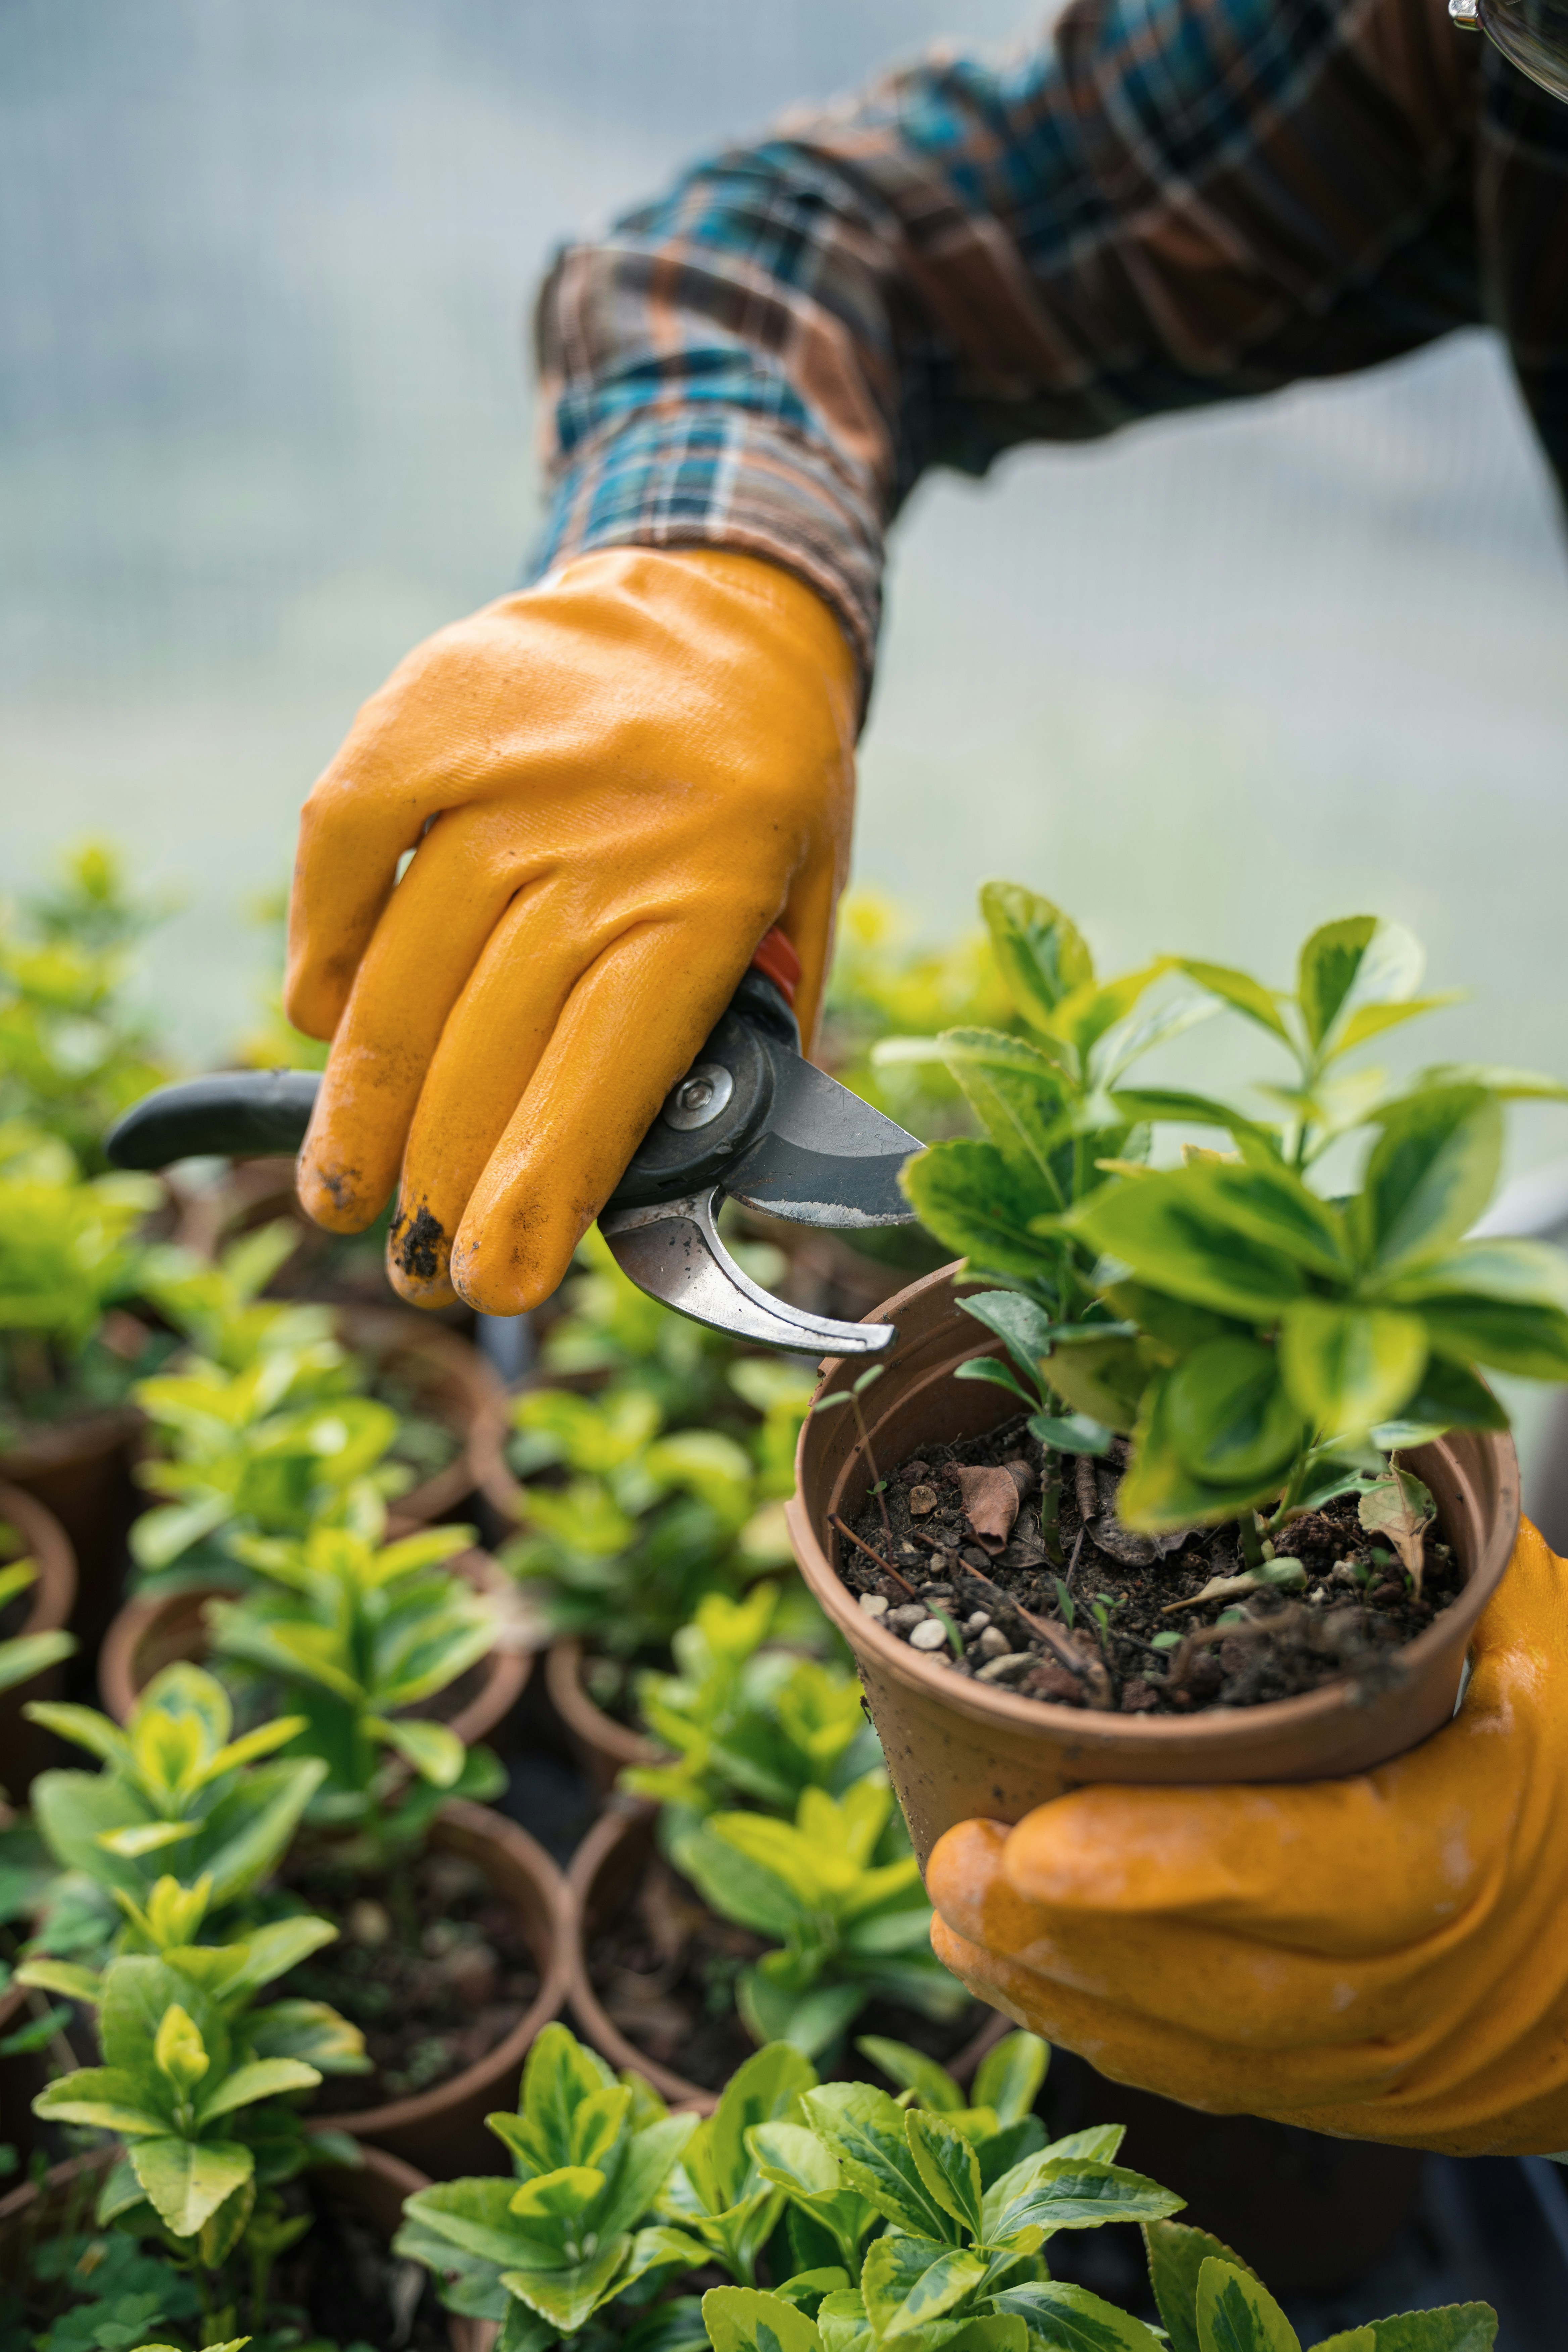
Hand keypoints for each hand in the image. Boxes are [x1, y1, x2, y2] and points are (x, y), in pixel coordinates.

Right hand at [285, 548, 856, 1312]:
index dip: (534, 1191)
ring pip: (403, 971)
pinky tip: (324, 1020)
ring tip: (344, 1192)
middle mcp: (599, 835)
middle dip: (441, 1182)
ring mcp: (504, 768)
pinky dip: (325, 945)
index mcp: (707, 899)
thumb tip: (645, 1182)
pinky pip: (344, 849)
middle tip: (412, 1266)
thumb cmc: (767, 794)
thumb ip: (738, 1041)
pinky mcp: (425, 710)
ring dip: (364, 1104)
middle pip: (488, 1045)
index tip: (487, 1282)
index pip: (599, 1078)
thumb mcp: (799, 915)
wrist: (731, 600)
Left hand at [927, 1520, 1567, 2153]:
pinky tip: (1020, 1972)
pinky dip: (1106, 2028)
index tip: (1036, 1842)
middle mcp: (1411, 1981)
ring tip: (950, 1911)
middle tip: (949, 1859)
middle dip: (1065, 1935)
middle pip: (1217, 1986)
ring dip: (1058, 1989)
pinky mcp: (1339, 2090)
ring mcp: (1372, 2061)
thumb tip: (1343, 1442)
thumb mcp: (1553, 1653)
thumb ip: (1449, 1563)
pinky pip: (1207, 2076)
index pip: (1303, 1876)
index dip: (1165, 1869)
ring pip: (1193, 2049)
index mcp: (1462, 1851)